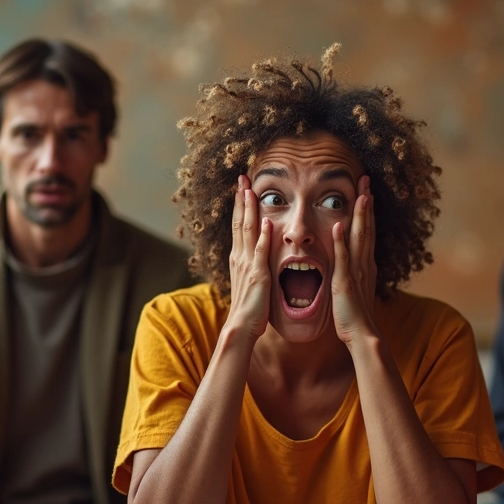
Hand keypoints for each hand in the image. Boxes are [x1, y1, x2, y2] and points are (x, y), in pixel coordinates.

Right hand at [226, 175, 271, 339]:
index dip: (239, 205)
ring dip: (248, 209)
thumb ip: (252, 265)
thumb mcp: (249, 281)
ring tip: (249, 190)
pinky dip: (262, 235)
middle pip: (239, 221)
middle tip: (242, 178)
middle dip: (241, 198)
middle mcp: (240, 257)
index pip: (238, 225)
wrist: (242, 326)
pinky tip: (264, 221)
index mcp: (239, 258)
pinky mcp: (257, 274)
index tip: (242, 188)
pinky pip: (259, 251)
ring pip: (246, 230)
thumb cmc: (249, 307)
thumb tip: (256, 255)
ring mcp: (247, 264)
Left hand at [331, 175, 376, 344]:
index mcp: (364, 264)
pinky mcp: (345, 282)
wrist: (362, 334)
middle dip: (367, 203)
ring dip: (360, 215)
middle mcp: (363, 263)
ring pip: (360, 237)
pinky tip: (340, 226)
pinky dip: (342, 242)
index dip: (367, 210)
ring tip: (361, 194)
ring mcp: (356, 271)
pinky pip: (344, 259)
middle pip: (367, 227)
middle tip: (366, 180)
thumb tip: (351, 262)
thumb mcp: (354, 287)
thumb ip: (352, 271)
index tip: (366, 190)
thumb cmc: (355, 314)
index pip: (367, 231)